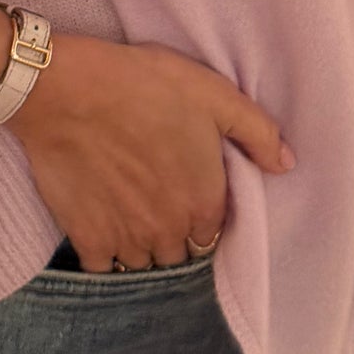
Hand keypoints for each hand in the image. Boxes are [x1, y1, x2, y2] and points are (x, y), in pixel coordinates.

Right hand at [7, 32, 294, 270]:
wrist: (67, 90)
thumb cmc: (142, 85)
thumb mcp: (213, 93)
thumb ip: (257, 132)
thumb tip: (286, 164)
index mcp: (204, 201)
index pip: (214, 232)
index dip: (203, 214)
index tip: (187, 193)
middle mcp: (170, 231)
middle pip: (181, 253)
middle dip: (175, 235)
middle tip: (159, 203)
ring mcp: (127, 239)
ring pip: (145, 263)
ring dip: (143, 247)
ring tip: (131, 215)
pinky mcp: (87, 238)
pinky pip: (103, 268)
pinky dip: (106, 255)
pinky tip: (103, 228)